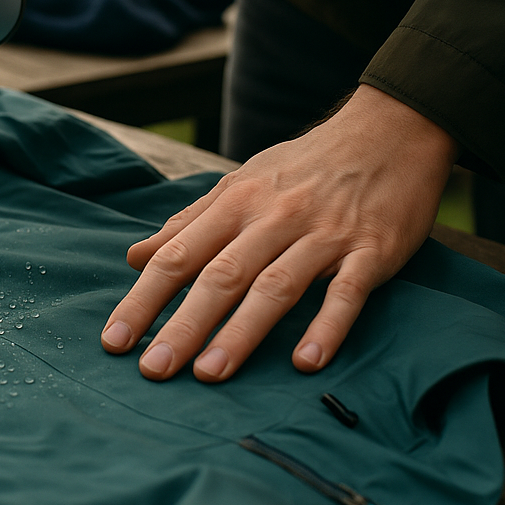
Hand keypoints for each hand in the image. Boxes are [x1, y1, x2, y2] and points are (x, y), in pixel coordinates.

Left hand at [101, 85, 459, 380]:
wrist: (389, 131)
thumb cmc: (303, 165)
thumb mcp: (240, 182)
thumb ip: (189, 222)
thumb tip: (136, 256)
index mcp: (235, 202)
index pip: (178, 255)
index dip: (144, 298)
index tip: (115, 339)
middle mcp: (273, 217)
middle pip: (220, 276)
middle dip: (183, 324)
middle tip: (153, 369)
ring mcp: (323, 234)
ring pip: (275, 286)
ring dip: (241, 332)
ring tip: (210, 373)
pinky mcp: (372, 250)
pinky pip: (347, 292)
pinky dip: (327, 326)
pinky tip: (305, 362)